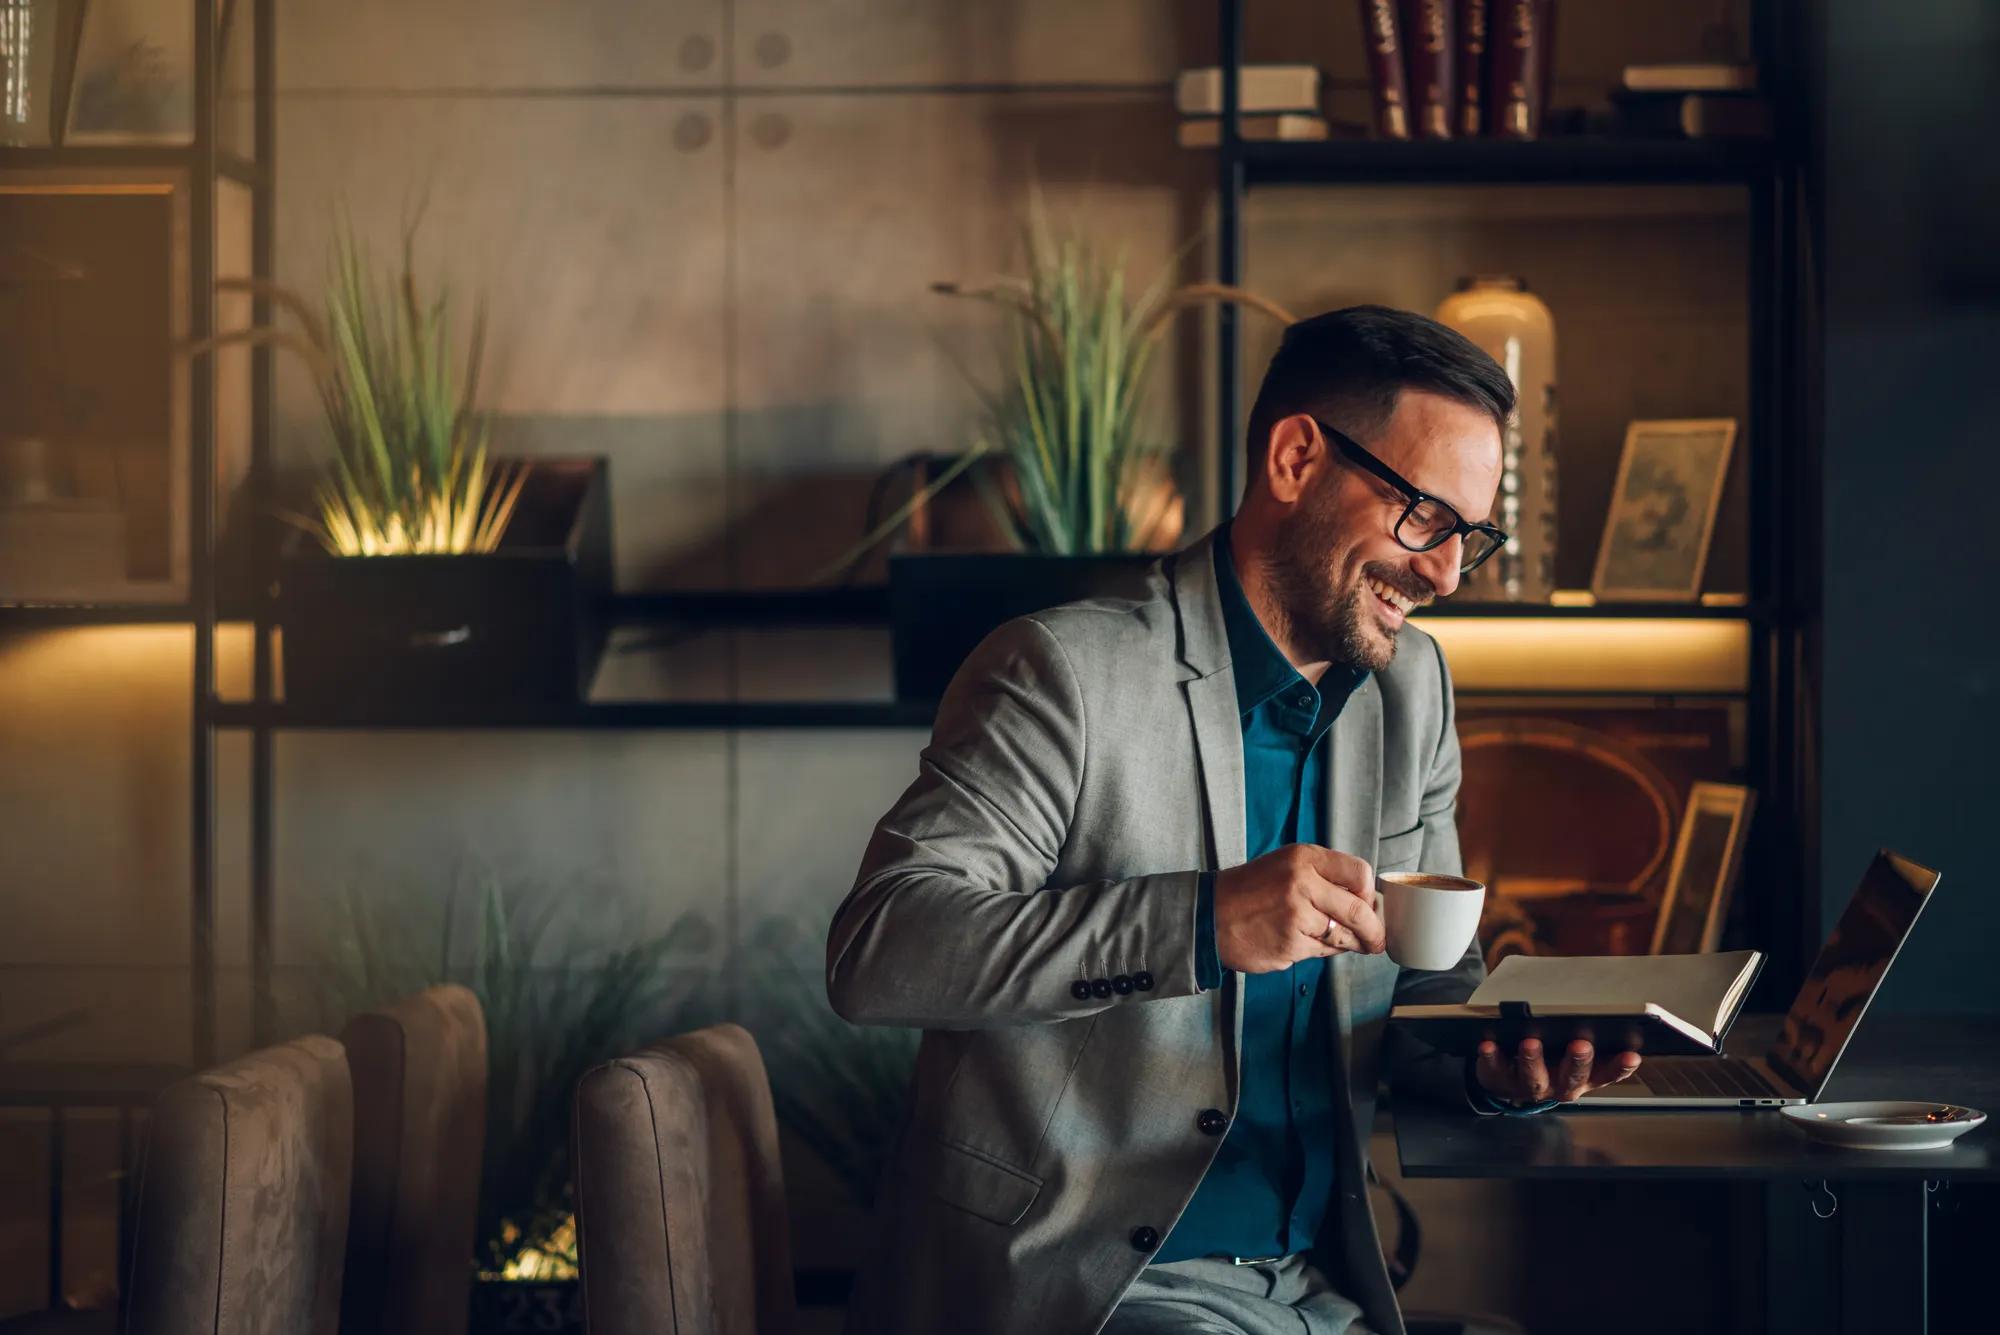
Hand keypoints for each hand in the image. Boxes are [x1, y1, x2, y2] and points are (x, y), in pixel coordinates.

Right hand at [1214, 843, 1384, 973]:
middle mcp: (1302, 882)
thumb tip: (1365, 903)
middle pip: (1358, 909)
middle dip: (1372, 930)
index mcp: (1304, 858)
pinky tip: (1301, 942)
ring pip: (1343, 935)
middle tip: (1376, 940)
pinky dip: (1320, 951)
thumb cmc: (1249, 891)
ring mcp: (1296, 915)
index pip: (1359, 873)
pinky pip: (1322, 952)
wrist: (1210, 915)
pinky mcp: (1291, 944)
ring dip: (1346, 943)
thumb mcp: (1286, 865)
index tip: (1368, 905)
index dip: (1369, 894)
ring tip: (1332, 940)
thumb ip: (1323, 877)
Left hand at [1474, 1037, 1642, 1105]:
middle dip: (1578, 1062)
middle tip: (1581, 1044)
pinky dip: (1492, 1058)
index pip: (1607, 1073)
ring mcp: (1531, 1087)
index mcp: (1583, 1077)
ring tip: (1530, 1042)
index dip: (1620, 1067)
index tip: (1633, 1054)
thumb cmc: (1548, 1055)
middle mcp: (1560, 1086)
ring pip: (1535, 1079)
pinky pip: (1496, 1071)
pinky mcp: (1500, 1082)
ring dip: (1533, 1061)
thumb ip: (1584, 1034)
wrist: (1507, 1077)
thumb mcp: (1569, 1048)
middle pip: (1572, 1078)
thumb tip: (1598, 1005)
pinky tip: (1488, 1044)